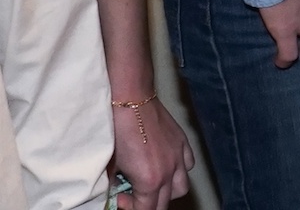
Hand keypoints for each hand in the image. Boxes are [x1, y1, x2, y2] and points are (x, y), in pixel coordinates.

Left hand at [107, 95, 192, 209]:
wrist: (130, 101)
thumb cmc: (117, 131)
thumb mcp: (111, 165)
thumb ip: (117, 184)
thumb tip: (117, 191)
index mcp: (150, 180)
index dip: (132, 208)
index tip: (121, 199)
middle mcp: (169, 171)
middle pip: (165, 204)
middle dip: (148, 205)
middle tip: (133, 196)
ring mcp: (179, 157)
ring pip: (181, 187)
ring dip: (167, 192)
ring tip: (153, 185)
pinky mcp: (182, 143)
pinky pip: (188, 165)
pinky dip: (179, 171)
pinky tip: (165, 165)